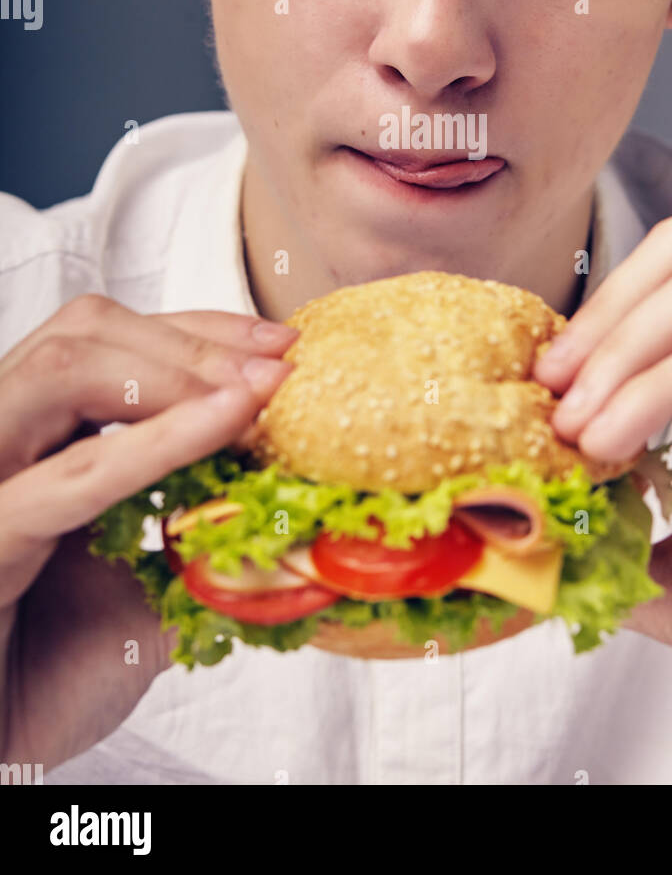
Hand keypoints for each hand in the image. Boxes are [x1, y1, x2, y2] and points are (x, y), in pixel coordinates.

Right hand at [0, 294, 296, 768]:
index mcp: (36, 443)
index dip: (197, 332)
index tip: (278, 345)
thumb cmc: (46, 674)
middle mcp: (3, 443)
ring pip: (62, 368)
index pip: (110, 344)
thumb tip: (306, 509)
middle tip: (277, 363)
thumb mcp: (148, 591)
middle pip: (83, 335)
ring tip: (255, 393)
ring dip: (174, 370)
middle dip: (192, 339)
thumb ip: (206, 540)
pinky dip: (154, 442)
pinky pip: (69, 477)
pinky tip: (227, 422)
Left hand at [534, 216, 671, 718]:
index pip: (667, 286)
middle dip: (603, 312)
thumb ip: (614, 549)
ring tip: (577, 425)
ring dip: (620, 345)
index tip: (538, 390)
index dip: (593, 322)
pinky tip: (612, 444)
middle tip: (550, 390)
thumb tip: (536, 540)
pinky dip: (654, 389)